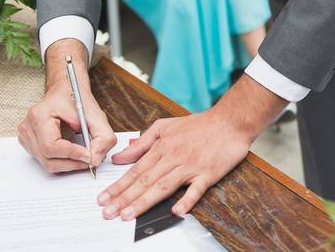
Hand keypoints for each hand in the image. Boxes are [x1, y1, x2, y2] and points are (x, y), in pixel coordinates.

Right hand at [17, 39, 116, 172]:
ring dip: (67, 164)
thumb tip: (95, 159)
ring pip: (46, 163)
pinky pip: (44, 160)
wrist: (65, 91)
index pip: (52, 146)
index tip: (89, 156)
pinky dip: (61, 161)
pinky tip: (72, 153)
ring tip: (83, 156)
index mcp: (40, 115)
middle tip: (90, 160)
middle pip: (48, 158)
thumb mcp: (96, 114)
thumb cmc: (77, 100)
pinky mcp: (29, 142)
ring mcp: (26, 135)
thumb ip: (102, 137)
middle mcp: (28, 126)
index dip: (72, 154)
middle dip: (72, 162)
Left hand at [97, 74, 285, 218]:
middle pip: (145, 180)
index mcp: (163, 147)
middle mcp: (174, 157)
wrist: (230, 121)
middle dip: (124, 198)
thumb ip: (142, 142)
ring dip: (145, 201)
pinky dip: (187, 200)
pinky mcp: (208, 173)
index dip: (118, 185)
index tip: (104, 198)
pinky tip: (177, 210)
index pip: (136, 170)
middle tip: (108, 212)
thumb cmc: (199, 124)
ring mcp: (191, 166)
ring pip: (164, 186)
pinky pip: (197, 189)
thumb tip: (121, 156)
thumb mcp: (166, 126)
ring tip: (129, 215)